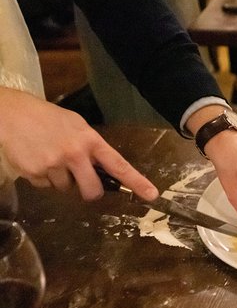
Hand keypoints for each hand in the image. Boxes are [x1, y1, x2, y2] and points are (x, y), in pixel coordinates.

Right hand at [0, 88, 157, 200]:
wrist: (10, 113)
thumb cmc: (47, 118)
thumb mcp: (76, 126)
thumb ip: (91, 147)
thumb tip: (104, 170)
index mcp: (90, 140)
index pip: (118, 165)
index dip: (136, 182)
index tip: (151, 194)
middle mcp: (75, 154)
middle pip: (92, 191)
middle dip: (89, 192)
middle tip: (81, 181)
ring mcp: (54, 165)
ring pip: (66, 189)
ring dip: (60, 180)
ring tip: (49, 157)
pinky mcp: (35, 173)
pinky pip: (45, 187)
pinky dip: (42, 178)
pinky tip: (36, 159)